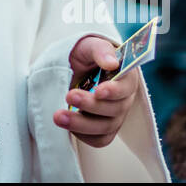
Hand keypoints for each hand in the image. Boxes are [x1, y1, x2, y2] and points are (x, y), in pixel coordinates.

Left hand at [53, 34, 138, 148]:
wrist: (71, 68)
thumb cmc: (84, 55)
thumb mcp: (89, 46)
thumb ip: (100, 50)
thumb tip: (112, 63)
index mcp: (125, 77)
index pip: (126, 87)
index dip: (114, 91)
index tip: (98, 90)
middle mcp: (123, 99)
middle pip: (114, 110)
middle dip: (90, 105)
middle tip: (69, 95)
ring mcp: (114, 116)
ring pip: (105, 128)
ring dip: (81, 124)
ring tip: (59, 116)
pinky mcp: (103, 129)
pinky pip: (98, 140)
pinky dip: (83, 135)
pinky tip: (67, 125)